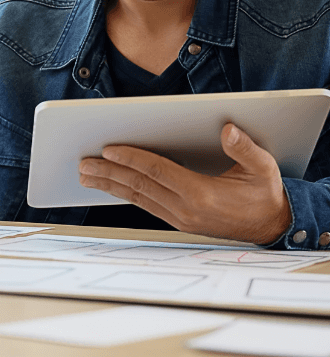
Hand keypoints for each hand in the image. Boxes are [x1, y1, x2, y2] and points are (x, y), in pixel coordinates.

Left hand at [78, 123, 291, 244]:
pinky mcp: (178, 221)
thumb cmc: (265, 195)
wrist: (273, 227)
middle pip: (139, 186)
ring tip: (86, 175)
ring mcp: (179, 218)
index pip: (158, 172)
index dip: (131, 159)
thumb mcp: (264, 169)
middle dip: (108, 173)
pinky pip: (144, 204)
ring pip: (136, 198)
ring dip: (109, 185)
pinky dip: (124, 193)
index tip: (108, 149)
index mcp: (202, 195)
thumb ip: (245, 149)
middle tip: (83, 164)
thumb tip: (227, 129)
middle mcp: (185, 210)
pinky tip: (110, 185)